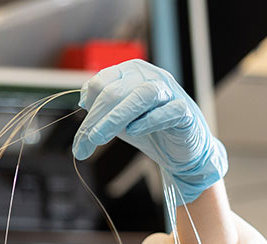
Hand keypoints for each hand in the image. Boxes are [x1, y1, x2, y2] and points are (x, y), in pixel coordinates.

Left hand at [72, 59, 227, 204]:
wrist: (178, 148)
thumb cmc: (145, 127)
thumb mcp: (115, 117)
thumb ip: (98, 108)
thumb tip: (81, 100)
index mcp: (130, 72)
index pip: (100, 84)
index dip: (87, 111)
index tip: (82, 137)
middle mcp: (150, 76)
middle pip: (115, 91)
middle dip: (95, 120)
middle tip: (83, 146)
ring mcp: (170, 92)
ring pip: (141, 95)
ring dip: (115, 118)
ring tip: (99, 139)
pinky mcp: (185, 111)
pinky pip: (169, 110)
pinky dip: (149, 120)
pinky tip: (134, 131)